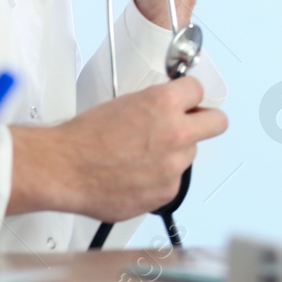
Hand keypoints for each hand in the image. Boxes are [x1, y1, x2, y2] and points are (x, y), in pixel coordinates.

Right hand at [7, 76, 227, 220]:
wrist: (64, 169)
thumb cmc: (84, 137)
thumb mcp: (125, 103)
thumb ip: (157, 106)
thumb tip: (171, 108)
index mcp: (164, 104)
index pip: (199, 90)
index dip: (190, 96)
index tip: (189, 101)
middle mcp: (176, 133)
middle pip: (217, 123)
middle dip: (206, 121)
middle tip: (192, 124)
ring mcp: (174, 165)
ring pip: (189, 154)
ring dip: (174, 154)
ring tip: (142, 156)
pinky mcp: (166, 191)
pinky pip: (173, 181)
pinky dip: (159, 179)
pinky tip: (136, 175)